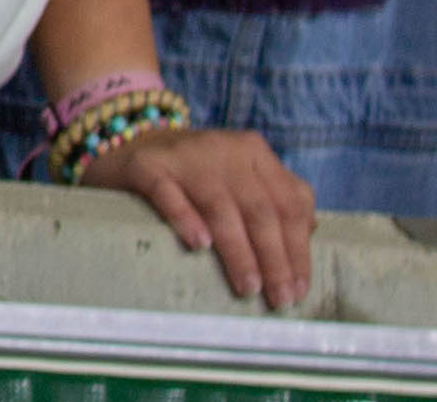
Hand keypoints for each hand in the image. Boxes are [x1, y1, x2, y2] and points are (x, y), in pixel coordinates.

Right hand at [78, 123, 312, 308]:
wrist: (126, 138)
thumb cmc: (193, 172)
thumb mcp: (241, 176)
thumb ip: (276, 197)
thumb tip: (309, 232)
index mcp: (255, 152)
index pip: (289, 203)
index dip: (298, 248)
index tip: (299, 288)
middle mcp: (225, 149)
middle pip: (259, 208)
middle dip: (274, 258)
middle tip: (278, 298)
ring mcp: (185, 156)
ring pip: (221, 206)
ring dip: (238, 250)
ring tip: (247, 286)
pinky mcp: (147, 166)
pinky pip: (169, 193)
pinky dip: (186, 218)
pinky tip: (199, 244)